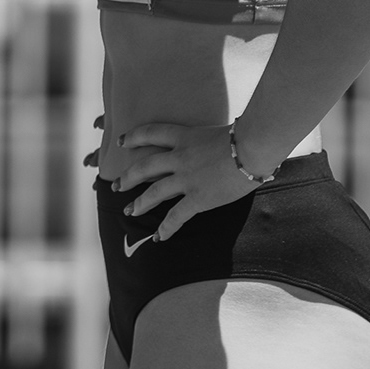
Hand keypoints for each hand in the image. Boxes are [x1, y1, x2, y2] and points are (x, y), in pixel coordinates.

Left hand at [114, 122, 258, 239]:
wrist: (253, 147)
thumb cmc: (247, 136)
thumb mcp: (221, 131)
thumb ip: (212, 139)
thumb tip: (226, 140)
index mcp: (185, 137)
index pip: (152, 133)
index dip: (134, 137)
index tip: (122, 142)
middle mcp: (180, 157)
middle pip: (145, 167)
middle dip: (128, 178)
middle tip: (115, 185)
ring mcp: (187, 179)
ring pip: (154, 193)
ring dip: (140, 204)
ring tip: (129, 212)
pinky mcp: (198, 198)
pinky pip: (176, 216)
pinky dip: (166, 228)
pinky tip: (158, 237)